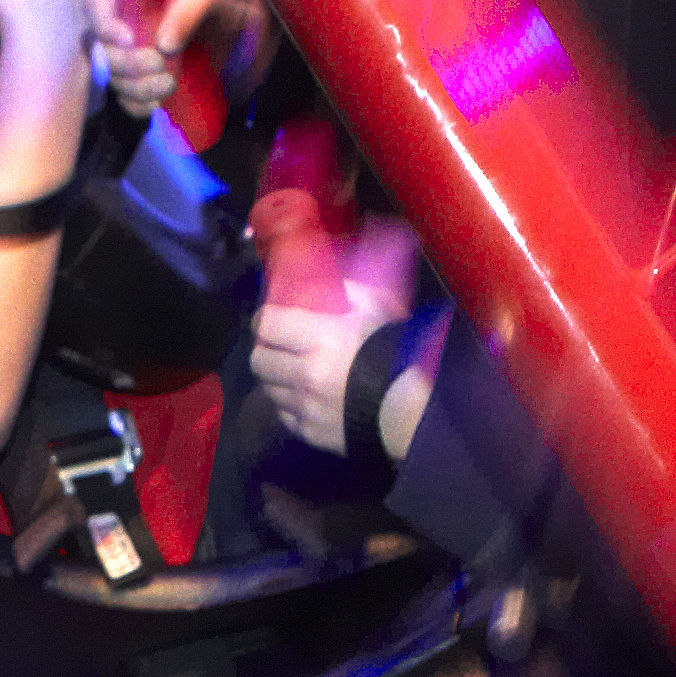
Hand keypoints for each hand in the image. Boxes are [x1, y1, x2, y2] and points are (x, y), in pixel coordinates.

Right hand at [96, 0, 254, 116]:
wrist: (245, 33)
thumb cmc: (224, 1)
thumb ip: (188, 8)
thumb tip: (163, 43)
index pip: (98, 5)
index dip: (105, 24)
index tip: (129, 39)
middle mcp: (123, 23)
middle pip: (101, 46)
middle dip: (125, 61)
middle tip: (158, 63)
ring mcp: (131, 55)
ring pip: (112, 76)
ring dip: (135, 86)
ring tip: (168, 84)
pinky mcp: (144, 81)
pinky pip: (126, 98)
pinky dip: (137, 105)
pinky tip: (156, 104)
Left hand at [246, 210, 421, 452]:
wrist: (416, 407)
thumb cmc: (398, 348)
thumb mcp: (379, 305)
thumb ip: (354, 283)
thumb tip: (357, 244)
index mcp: (317, 337)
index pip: (266, 323)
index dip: (266, 319)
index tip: (274, 317)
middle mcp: (303, 373)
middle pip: (259, 358)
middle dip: (266, 349)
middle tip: (280, 345)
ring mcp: (304, 406)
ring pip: (268, 388)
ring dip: (276, 378)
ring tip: (293, 371)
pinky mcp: (310, 432)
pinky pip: (285, 416)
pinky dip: (290, 405)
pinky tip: (307, 398)